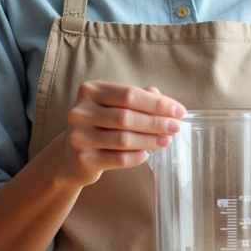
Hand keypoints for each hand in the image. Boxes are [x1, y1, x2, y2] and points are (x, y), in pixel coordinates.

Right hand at [60, 82, 184, 186]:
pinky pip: (118, 159)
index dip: (156, 103)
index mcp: (90, 91)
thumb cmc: (100, 125)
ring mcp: (79, 136)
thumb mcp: (115, 106)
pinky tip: (147, 154)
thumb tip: (166, 101)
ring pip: (123, 139)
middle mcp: (80, 111)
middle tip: (176, 127)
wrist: (72, 155)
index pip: (129, 94)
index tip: (179, 111)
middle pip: (126, 116)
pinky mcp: (83, 159)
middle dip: (156, 122)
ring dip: (150, 140)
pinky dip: (136, 156)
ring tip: (167, 140)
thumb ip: (138, 99)